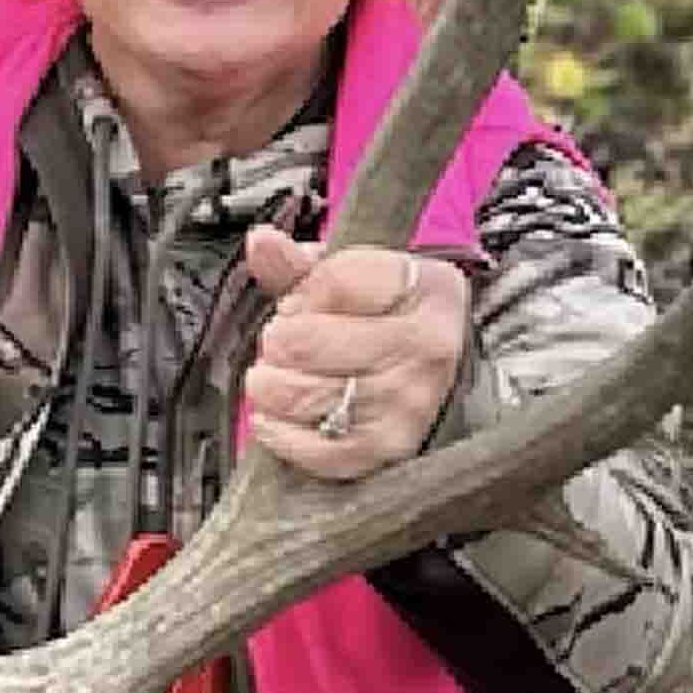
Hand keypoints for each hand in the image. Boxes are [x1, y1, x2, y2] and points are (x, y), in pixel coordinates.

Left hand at [238, 230, 470, 480]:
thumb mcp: (349, 281)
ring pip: (301, 393)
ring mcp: (411, 404)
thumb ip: (299, 263)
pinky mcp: (387, 450)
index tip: (303, 303)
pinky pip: (313, 449)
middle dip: (278, 340)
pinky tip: (274, 416)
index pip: (333, 280)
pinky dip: (278, 432)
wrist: (427, 380)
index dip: (300, 291)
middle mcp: (430, 348)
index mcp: (430, 289)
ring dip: (269, 384)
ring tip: (277, 376)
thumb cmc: (381, 323)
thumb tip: (262, 241)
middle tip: (285, 344)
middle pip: (305, 340)